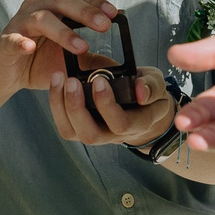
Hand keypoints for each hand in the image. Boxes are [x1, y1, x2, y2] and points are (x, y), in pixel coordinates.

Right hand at [0, 0, 120, 94]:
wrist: (4, 74)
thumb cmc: (39, 62)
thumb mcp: (69, 62)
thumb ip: (91, 60)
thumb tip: (120, 67)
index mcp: (54, 7)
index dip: (96, 3)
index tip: (115, 13)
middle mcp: (37, 8)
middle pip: (61, 1)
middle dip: (85, 12)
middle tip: (104, 25)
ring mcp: (19, 23)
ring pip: (41, 18)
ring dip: (63, 31)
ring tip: (81, 46)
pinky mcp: (5, 42)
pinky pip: (13, 39)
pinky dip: (21, 42)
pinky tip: (30, 47)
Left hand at [49, 47, 175, 147]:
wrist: (141, 110)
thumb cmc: (148, 95)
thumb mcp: (158, 85)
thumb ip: (152, 86)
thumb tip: (140, 91)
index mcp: (137, 124)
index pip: (121, 124)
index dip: (107, 104)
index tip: (99, 80)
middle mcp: (113, 135)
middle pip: (90, 134)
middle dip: (77, 108)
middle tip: (71, 81)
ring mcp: (96, 134)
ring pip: (72, 132)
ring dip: (61, 106)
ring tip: (59, 78)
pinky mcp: (81, 128)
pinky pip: (65, 124)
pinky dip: (56, 104)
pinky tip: (56, 83)